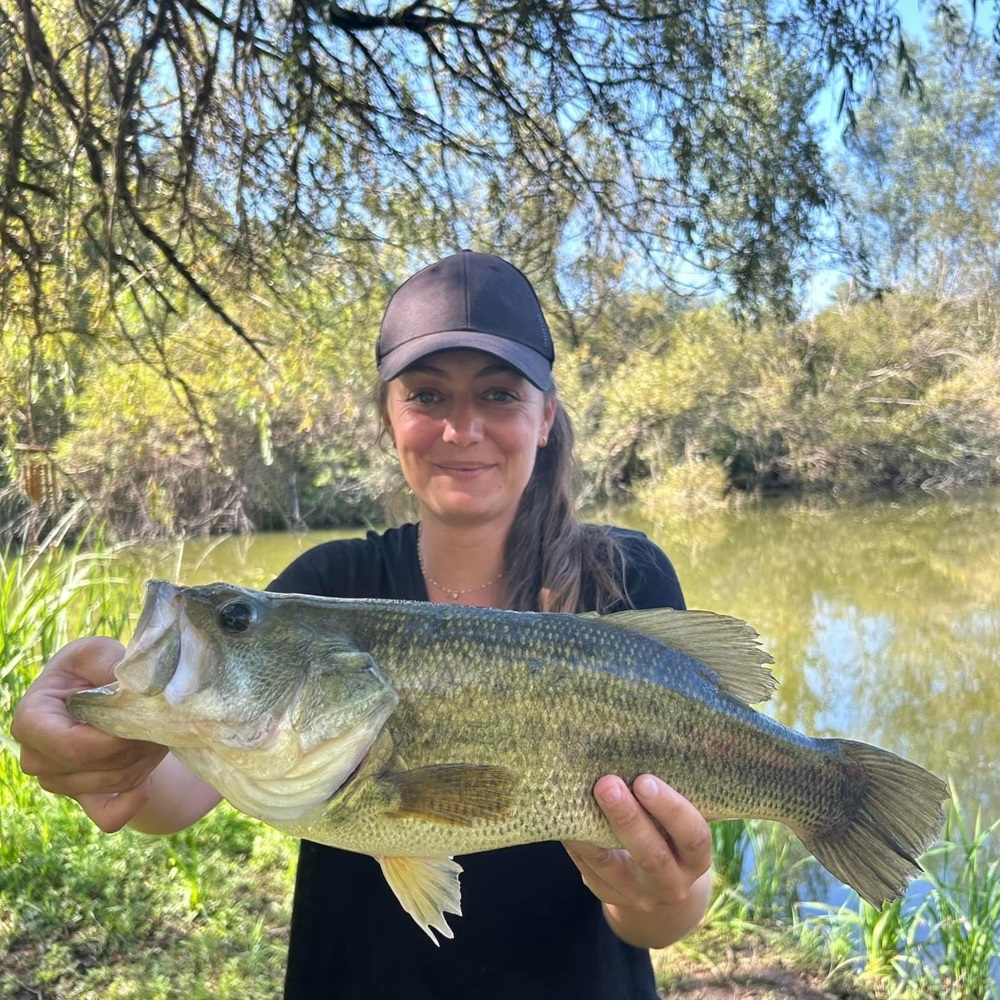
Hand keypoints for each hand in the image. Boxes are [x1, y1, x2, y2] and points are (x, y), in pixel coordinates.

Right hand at [11, 636, 168, 832]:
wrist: (99, 695)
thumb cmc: (93, 670)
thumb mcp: (97, 653)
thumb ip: (107, 661)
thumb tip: (128, 683)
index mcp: (31, 720)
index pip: (71, 747)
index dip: (112, 739)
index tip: (139, 719)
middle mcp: (36, 758)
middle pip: (96, 766)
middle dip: (136, 744)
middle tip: (159, 719)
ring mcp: (58, 784)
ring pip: (113, 782)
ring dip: (145, 758)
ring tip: (156, 729)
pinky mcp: (84, 799)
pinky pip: (111, 816)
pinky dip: (135, 798)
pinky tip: (148, 779)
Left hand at [563, 774, 712, 946]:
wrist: (661, 890)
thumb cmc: (672, 837)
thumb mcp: (681, 828)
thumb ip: (668, 802)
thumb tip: (635, 753)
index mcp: (695, 860)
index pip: (692, 836)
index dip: (671, 809)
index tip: (645, 780)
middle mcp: (670, 883)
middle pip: (651, 854)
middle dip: (628, 818)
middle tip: (607, 784)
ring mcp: (637, 894)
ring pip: (612, 865)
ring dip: (592, 829)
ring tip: (577, 798)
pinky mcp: (608, 894)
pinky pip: (588, 868)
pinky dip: (576, 841)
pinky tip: (566, 817)